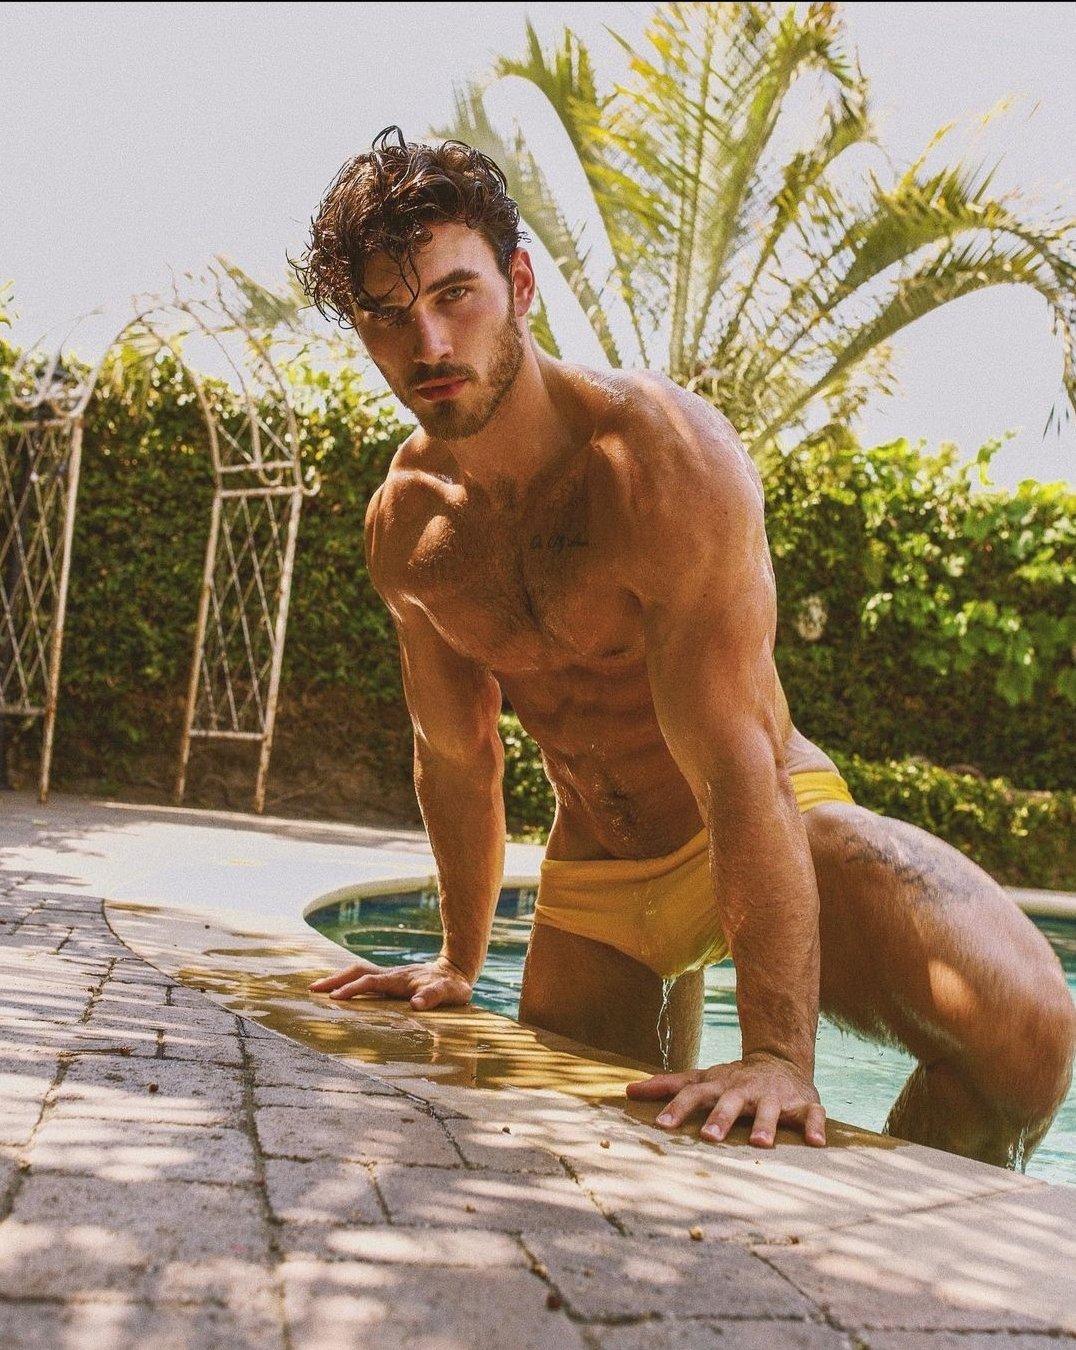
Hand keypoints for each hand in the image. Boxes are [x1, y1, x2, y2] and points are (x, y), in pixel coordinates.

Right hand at [308, 955, 472, 1009]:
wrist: (456, 971)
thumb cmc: (453, 986)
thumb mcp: (450, 993)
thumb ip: (434, 997)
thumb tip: (415, 1004)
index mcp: (400, 980)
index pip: (371, 982)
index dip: (353, 990)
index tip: (335, 998)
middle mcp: (390, 975)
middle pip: (357, 971)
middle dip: (335, 979)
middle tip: (312, 988)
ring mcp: (389, 976)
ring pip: (358, 972)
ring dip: (338, 978)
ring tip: (317, 988)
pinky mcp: (390, 980)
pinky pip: (364, 978)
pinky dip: (348, 981)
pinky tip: (339, 989)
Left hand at [625, 1051, 825, 1147]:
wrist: (779, 1059)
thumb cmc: (732, 1078)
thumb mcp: (701, 1078)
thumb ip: (668, 1085)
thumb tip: (628, 1091)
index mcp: (720, 1085)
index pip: (694, 1094)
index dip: (678, 1108)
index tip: (662, 1125)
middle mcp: (745, 1089)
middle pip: (730, 1101)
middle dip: (721, 1118)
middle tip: (710, 1137)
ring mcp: (774, 1096)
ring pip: (770, 1108)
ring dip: (765, 1124)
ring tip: (760, 1143)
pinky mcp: (803, 1104)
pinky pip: (812, 1114)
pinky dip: (815, 1126)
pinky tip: (817, 1143)